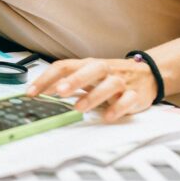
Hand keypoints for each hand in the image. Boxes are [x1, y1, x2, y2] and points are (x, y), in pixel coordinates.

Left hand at [25, 57, 156, 121]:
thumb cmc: (110, 76)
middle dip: (74, 80)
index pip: (65, 66)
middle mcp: (105, 70)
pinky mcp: (135, 95)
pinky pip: (129, 100)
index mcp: (88, 64)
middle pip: (91, 70)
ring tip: (78, 108)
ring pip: (110, 85)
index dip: (47, 78)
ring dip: (93, 96)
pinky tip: (107, 116)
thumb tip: (41, 90)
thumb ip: (66, 81)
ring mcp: (121, 82)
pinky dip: (118, 108)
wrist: (147, 74)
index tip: (32, 92)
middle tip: (59, 91)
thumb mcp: (87, 75)